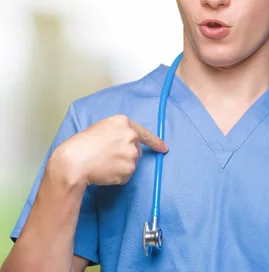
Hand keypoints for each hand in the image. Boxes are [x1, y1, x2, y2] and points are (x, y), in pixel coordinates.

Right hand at [51, 114, 167, 186]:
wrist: (74, 162)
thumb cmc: (81, 145)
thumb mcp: (101, 129)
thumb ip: (117, 132)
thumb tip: (128, 142)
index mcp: (123, 122)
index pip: (144, 133)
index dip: (156, 142)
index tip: (164, 148)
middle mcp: (131, 136)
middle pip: (136, 150)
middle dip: (126, 155)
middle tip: (106, 157)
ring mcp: (131, 153)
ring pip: (131, 163)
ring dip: (121, 166)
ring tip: (103, 164)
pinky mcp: (129, 168)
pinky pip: (126, 175)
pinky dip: (117, 176)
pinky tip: (105, 172)